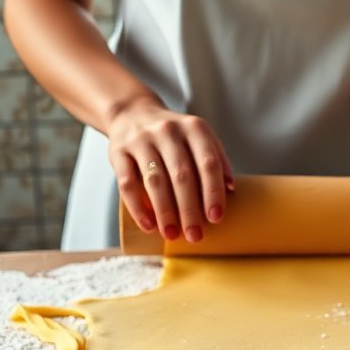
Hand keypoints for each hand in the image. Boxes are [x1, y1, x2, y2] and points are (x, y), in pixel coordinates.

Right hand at [105, 99, 234, 242]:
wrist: (132, 114)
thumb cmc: (174, 136)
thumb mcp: (198, 137)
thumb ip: (215, 159)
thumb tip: (230, 190)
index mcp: (194, 128)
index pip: (208, 162)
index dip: (213, 191)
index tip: (216, 218)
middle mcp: (168, 131)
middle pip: (182, 175)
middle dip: (190, 209)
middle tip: (195, 236)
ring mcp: (141, 140)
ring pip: (155, 181)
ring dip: (165, 212)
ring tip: (172, 235)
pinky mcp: (118, 152)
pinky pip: (127, 183)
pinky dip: (138, 208)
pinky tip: (148, 226)